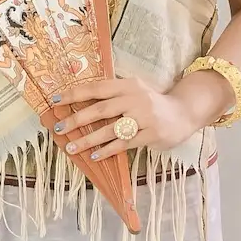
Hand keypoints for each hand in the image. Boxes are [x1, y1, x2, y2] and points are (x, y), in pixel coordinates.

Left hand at [51, 77, 199, 161]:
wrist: (184, 112)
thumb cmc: (151, 103)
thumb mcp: (134, 91)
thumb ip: (112, 96)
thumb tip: (79, 103)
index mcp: (127, 85)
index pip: (96, 88)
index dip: (75, 94)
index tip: (56, 100)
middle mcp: (135, 98)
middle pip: (101, 109)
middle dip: (77, 119)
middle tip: (59, 128)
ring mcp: (144, 117)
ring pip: (111, 130)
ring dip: (89, 140)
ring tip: (72, 148)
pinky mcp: (151, 134)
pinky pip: (125, 144)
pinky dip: (108, 150)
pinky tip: (95, 156)